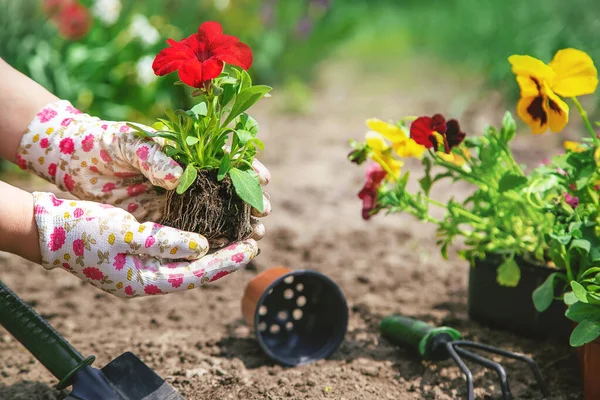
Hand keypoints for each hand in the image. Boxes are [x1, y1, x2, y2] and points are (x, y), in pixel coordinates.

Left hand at [16, 100, 270, 238]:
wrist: (72, 162)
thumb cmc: (104, 143)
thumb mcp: (129, 143)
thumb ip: (155, 157)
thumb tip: (180, 178)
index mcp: (186, 152)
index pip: (226, 158)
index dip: (247, 168)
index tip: (262, 180)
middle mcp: (187, 177)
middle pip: (228, 189)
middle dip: (250, 200)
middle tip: (263, 213)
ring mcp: (176, 199)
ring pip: (215, 213)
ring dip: (238, 223)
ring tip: (256, 234)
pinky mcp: (161, 219)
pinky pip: (191, 232)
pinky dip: (211, 240)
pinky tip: (228, 248)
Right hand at [32, 192, 257, 296]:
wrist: (50, 229)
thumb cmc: (84, 230)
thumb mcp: (126, 234)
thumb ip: (164, 243)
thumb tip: (203, 247)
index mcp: (143, 281)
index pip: (195, 275)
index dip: (226, 262)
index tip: (253, 248)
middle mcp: (147, 278)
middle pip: (196, 270)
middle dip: (226, 257)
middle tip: (255, 241)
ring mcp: (143, 266)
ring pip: (188, 260)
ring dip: (214, 248)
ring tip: (240, 233)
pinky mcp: (140, 252)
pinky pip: (175, 248)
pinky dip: (195, 239)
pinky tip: (211, 228)